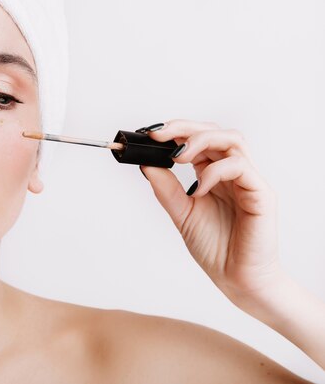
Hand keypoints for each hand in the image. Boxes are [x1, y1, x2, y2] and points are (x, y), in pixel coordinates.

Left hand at [138, 119, 282, 303]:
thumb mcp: (181, 213)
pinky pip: (239, 166)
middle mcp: (233, 173)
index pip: (198, 140)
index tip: (150, 134)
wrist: (236, 279)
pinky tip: (199, 189)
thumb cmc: (215, 248)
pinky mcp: (261, 193)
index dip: (176, 131)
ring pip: (232, 139)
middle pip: (215, 131)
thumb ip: (166, 188)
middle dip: (185, 128)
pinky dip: (214, 171)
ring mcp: (249, 181)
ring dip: (200, 141)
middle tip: (159, 134)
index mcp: (214, 175)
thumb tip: (146, 164)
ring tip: (177, 157)